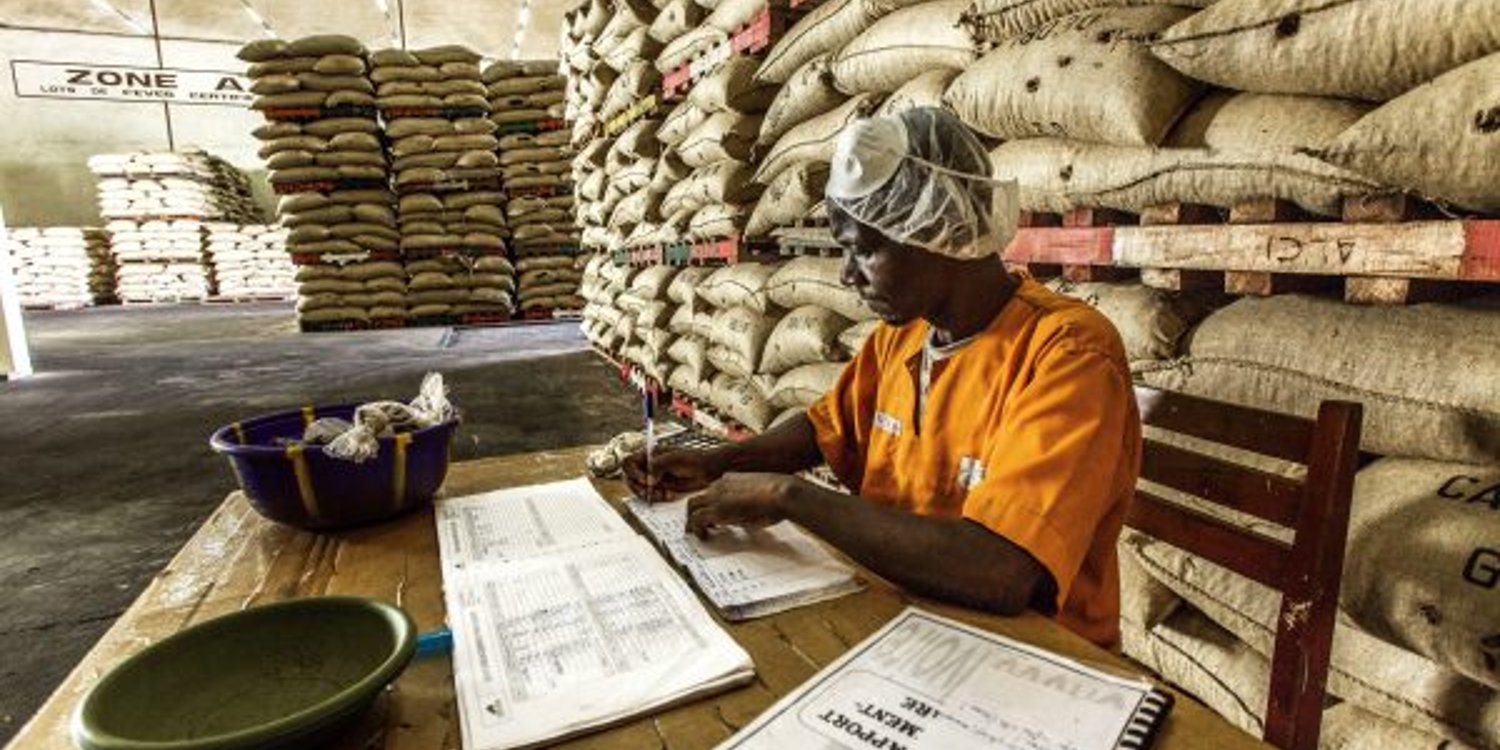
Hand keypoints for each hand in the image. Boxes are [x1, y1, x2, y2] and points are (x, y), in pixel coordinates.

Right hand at [623, 447, 728, 501]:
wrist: (709, 470)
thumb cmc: (694, 459)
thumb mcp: (675, 459)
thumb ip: (659, 466)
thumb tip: (648, 479)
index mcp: (650, 455)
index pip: (629, 462)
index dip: (633, 472)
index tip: (646, 479)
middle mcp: (649, 466)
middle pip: (630, 478)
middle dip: (638, 487)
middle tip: (650, 491)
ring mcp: (654, 478)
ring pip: (639, 489)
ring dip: (647, 494)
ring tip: (661, 494)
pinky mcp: (661, 488)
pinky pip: (651, 496)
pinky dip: (656, 498)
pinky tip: (667, 495)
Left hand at [685, 472, 803, 538]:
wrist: (782, 492)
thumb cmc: (780, 494)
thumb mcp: (763, 495)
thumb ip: (752, 502)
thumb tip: (750, 516)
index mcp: (731, 479)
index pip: (713, 491)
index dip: (710, 504)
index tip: (712, 515)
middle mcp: (720, 485)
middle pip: (698, 498)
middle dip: (694, 512)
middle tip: (696, 525)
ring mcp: (716, 496)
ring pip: (692, 507)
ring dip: (692, 521)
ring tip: (696, 533)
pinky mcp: (716, 510)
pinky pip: (696, 520)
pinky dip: (697, 529)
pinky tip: (704, 537)